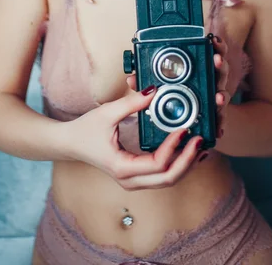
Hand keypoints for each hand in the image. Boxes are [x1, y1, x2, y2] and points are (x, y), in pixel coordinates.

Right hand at [61, 87, 203, 190]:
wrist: (70, 143)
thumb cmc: (85, 130)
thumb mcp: (106, 113)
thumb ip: (131, 103)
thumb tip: (154, 91)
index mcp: (122, 168)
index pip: (157, 164)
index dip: (174, 147)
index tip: (184, 129)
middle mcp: (130, 180)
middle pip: (168, 178)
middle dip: (188, 160)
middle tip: (200, 140)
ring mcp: (134, 180)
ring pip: (168, 180)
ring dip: (187, 164)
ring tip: (201, 145)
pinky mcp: (137, 175)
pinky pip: (162, 174)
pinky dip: (178, 164)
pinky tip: (189, 151)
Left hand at [125, 37, 230, 158]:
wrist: (177, 118)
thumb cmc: (168, 93)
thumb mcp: (155, 84)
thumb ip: (146, 79)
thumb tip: (132, 80)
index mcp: (199, 68)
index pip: (209, 53)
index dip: (215, 45)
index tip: (213, 39)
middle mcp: (209, 81)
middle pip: (220, 71)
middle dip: (220, 65)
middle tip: (217, 60)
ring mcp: (213, 98)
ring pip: (222, 94)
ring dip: (221, 95)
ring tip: (217, 97)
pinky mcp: (213, 116)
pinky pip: (218, 120)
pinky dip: (219, 124)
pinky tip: (217, 130)